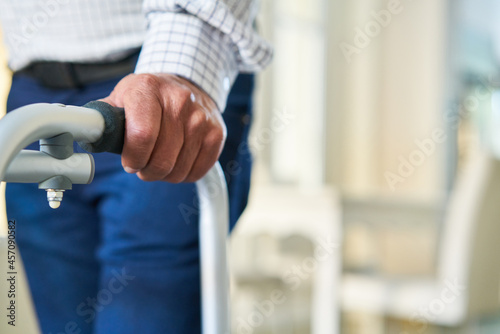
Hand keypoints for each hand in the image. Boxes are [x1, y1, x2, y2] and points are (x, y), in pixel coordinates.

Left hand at [101, 73, 225, 182]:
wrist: (185, 86)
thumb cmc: (146, 99)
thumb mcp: (120, 99)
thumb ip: (101, 119)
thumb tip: (81, 137)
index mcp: (148, 89)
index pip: (142, 136)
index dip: (133, 159)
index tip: (129, 162)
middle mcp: (179, 100)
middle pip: (161, 159)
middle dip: (147, 170)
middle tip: (143, 164)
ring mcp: (201, 117)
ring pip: (179, 170)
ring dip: (165, 174)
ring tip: (160, 159)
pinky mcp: (217, 133)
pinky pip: (197, 171)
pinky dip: (184, 174)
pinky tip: (177, 160)